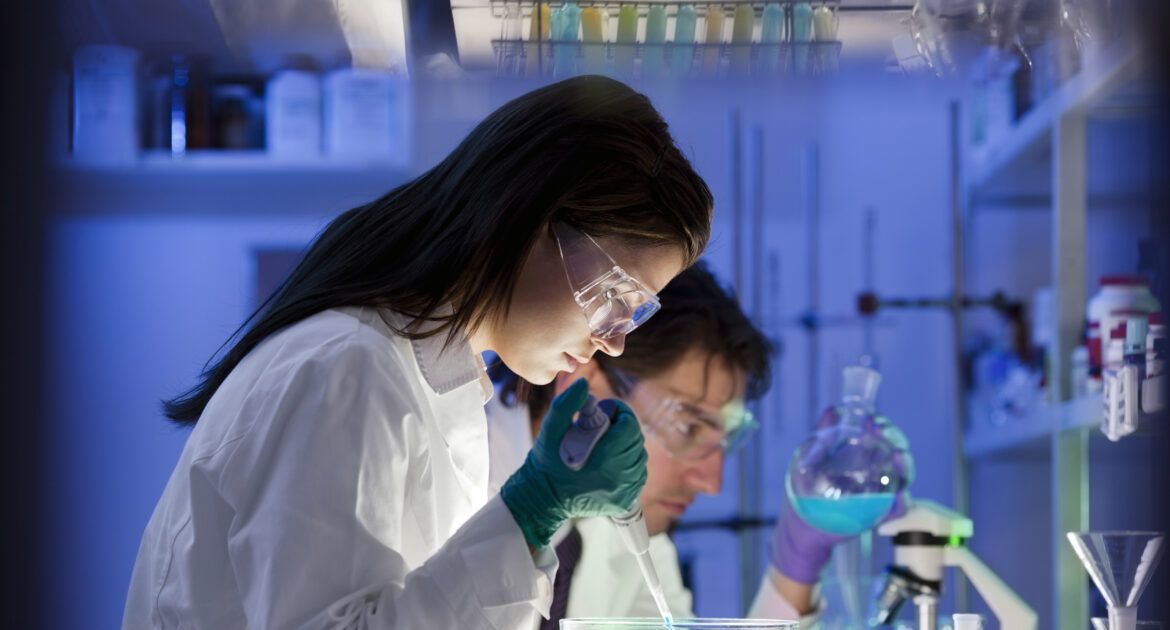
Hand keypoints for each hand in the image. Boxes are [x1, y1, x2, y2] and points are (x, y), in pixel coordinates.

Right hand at [500, 378, 648, 548]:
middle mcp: (618, 478)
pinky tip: (612, 460)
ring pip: (639, 457)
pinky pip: (637, 476)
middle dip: (623, 427)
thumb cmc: (546, 462)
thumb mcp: (551, 429)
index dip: (619, 411)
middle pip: (636, 440)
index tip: (604, 410)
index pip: (629, 426)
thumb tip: (584, 383)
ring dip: (627, 445)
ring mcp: (623, 493)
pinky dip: (629, 464)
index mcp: (604, 459)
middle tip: (603, 425)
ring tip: (607, 442)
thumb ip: (566, 404)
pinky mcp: (623, 502)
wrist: (542, 499)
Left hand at [770, 406, 914, 584]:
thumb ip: (824, 436)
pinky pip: (897, 510)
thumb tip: (833, 409)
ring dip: (904, 465)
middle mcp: (875, 472)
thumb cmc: (806, 490)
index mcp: (861, 455)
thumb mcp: (811, 459)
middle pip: (896, 451)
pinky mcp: (878, 515)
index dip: (883, 425)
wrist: (800, 524)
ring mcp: (879, 494)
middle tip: (882, 432)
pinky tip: (899, 495)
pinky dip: (902, 503)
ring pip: (903, 477)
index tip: (873, 420)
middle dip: (895, 438)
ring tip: (896, 456)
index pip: (882, 436)